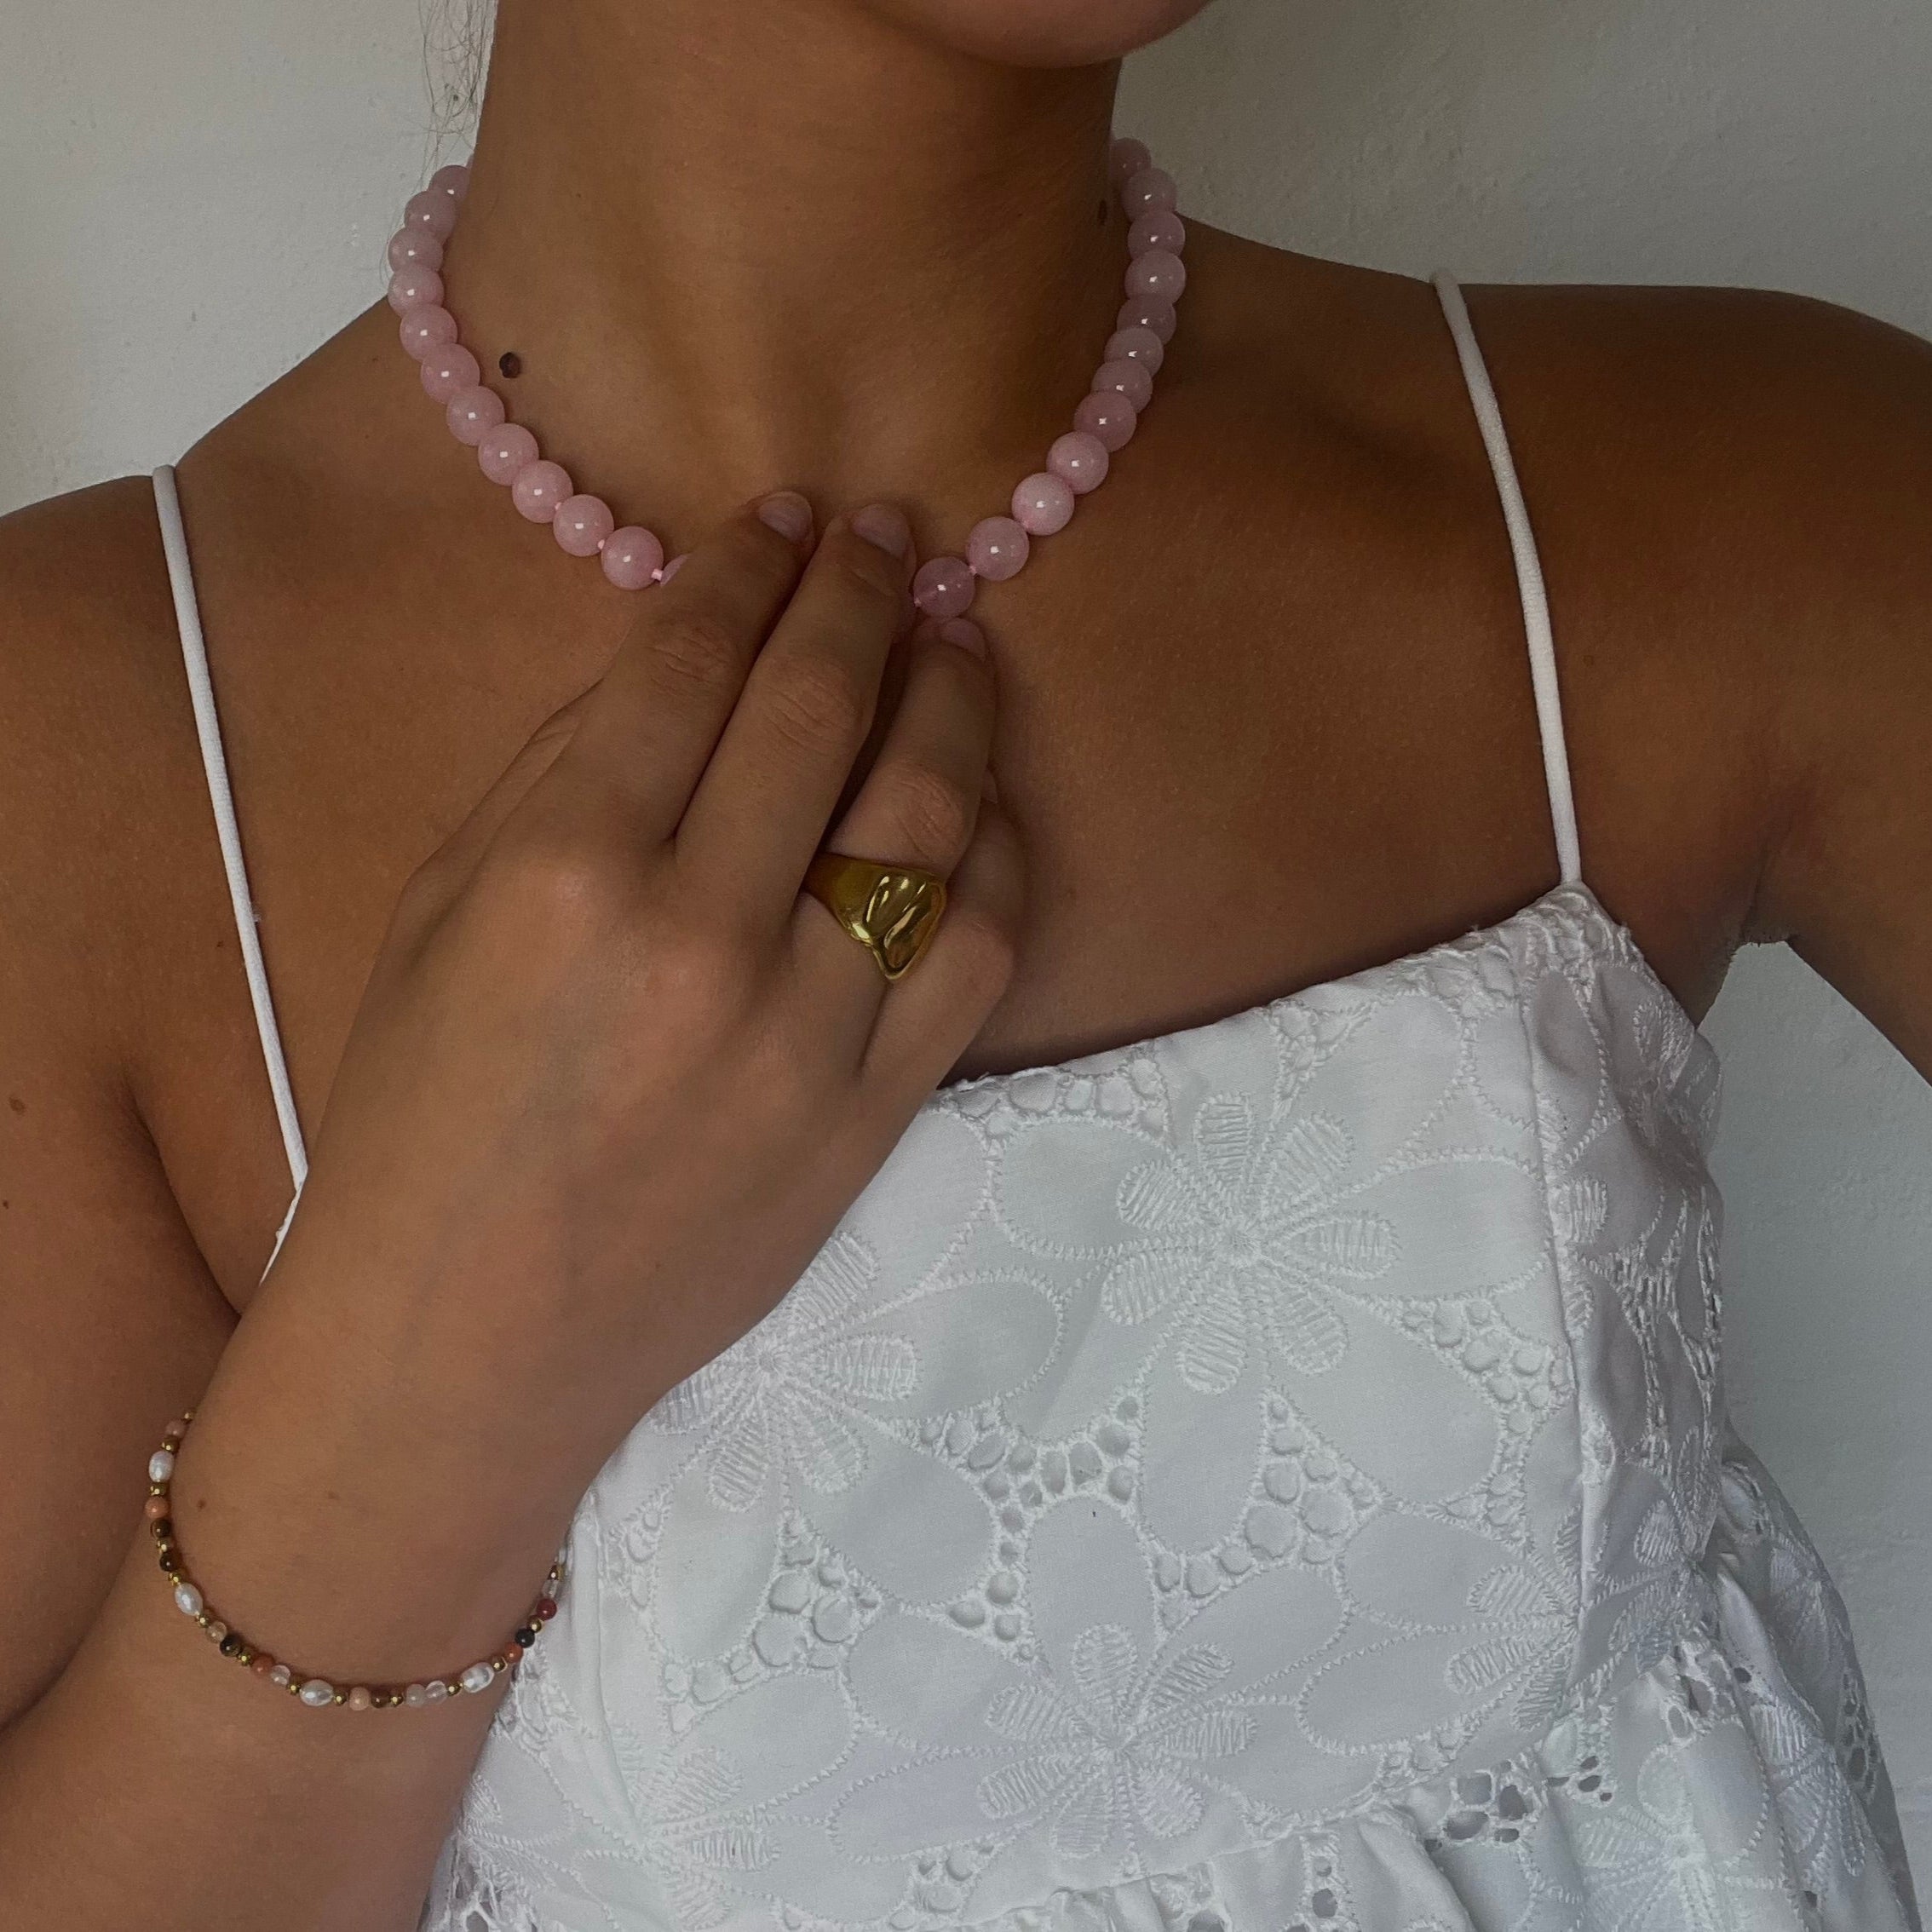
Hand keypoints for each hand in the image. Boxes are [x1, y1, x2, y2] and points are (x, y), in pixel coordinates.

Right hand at [179, 492, 1020, 1640]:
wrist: (467, 1340)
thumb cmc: (420, 1118)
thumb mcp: (442, 915)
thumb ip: (560, 770)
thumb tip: (687, 646)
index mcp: (566, 873)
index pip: (696, 663)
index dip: (753, 566)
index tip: (790, 516)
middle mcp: (701, 938)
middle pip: (823, 710)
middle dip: (867, 593)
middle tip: (895, 535)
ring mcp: (806, 1033)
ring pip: (928, 816)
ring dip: (956, 699)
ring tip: (961, 640)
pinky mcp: (874, 1115)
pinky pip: (979, 951)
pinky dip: (996, 854)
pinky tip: (981, 801)